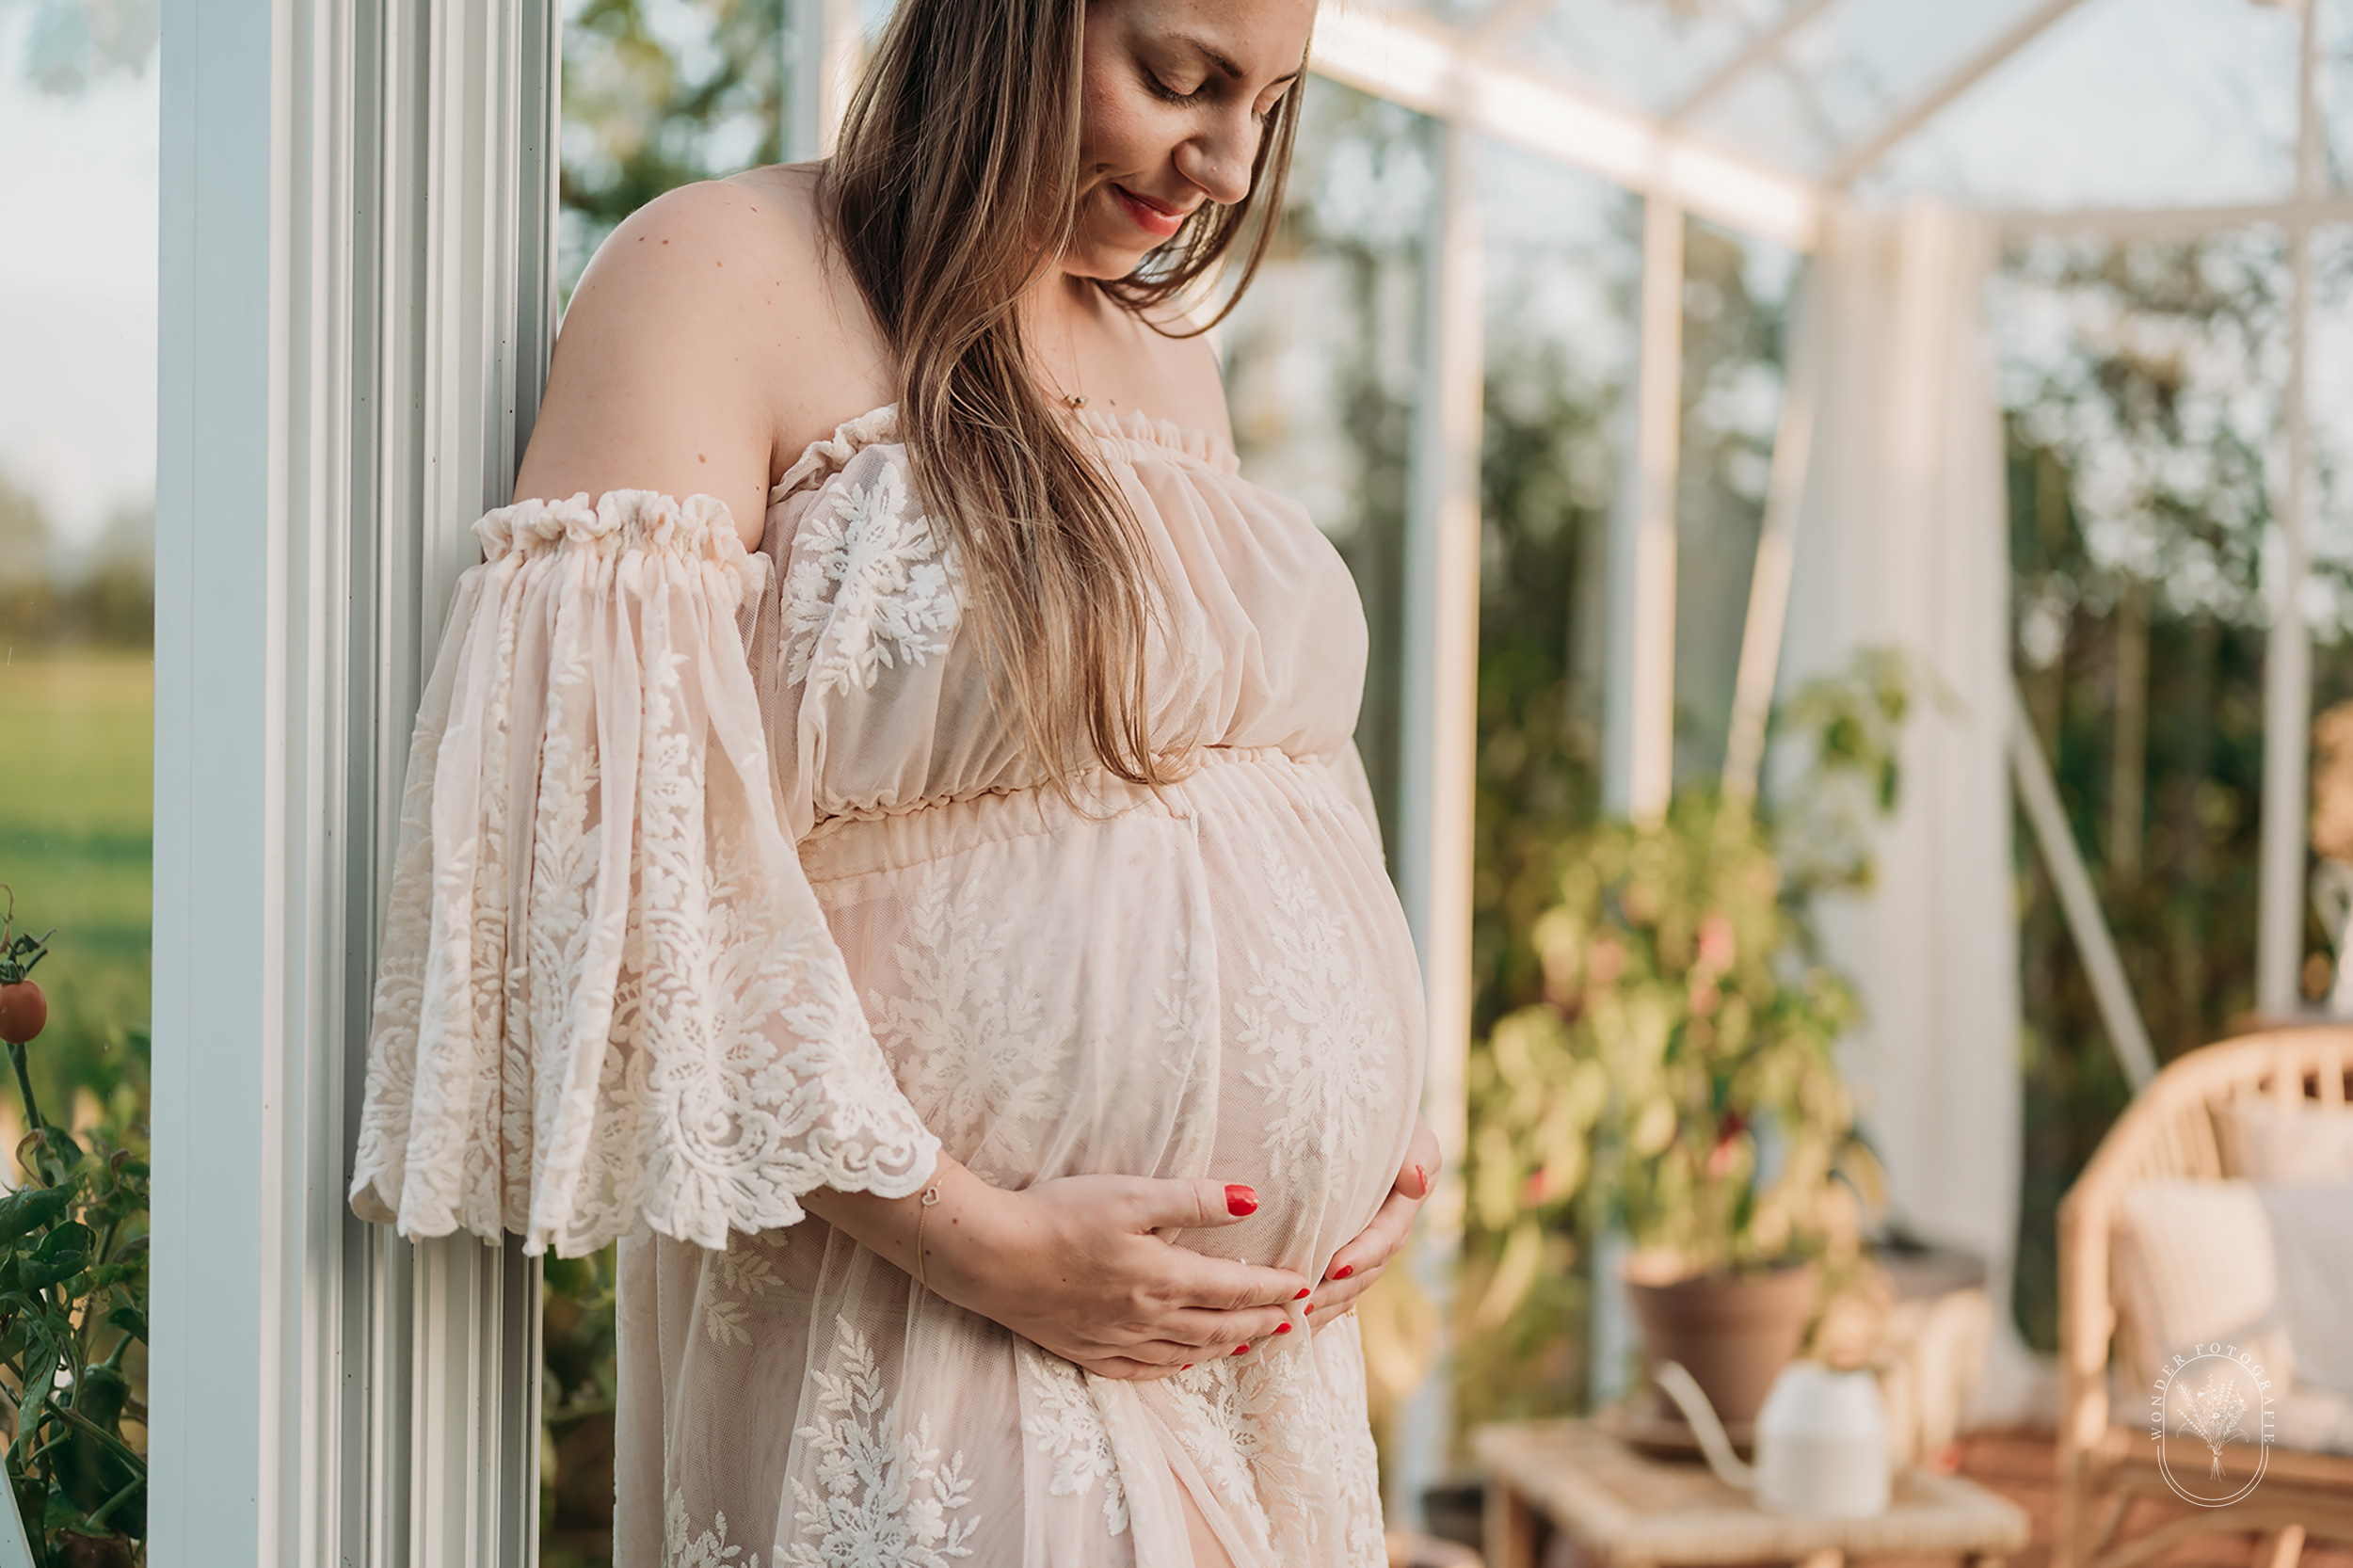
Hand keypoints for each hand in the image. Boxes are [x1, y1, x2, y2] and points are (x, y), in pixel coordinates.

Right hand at [933, 1169, 1311, 1380]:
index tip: (1304, 1286)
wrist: (991, 1256)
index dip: (1274, 1288)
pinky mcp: (1085, 1349)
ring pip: (1186, 1351)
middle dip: (1261, 1322)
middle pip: (1219, 1325)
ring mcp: (1115, 1338)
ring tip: (1251, 1342)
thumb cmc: (1060, 1214)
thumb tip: (1253, 1202)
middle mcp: (1147, 1316)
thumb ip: (1194, 1200)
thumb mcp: (1132, 1194)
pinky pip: (1142, 1369)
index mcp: (1164, 1276)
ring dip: (1225, 1346)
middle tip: (1294, 1321)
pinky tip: (1182, 1362)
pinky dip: (1174, 1366)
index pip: (1235, 1287)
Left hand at [1307, 1120, 1439, 1328]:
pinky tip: (1285, 1323)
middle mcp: (1383, 1237)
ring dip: (1321, 1307)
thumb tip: (1417, 1182)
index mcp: (1401, 1210)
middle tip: (1302, 1304)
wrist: (1362, 1119)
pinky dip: (1313, 1307)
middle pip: (1363, 1275)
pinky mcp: (1339, 1255)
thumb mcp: (1408, 1132)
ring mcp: (1361, 1250)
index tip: (1334, 1266)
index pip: (1384, 1239)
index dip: (1362, 1255)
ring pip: (1346, 1289)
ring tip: (1289, 1318)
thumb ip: (1417, 1154)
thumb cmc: (1385, 1119)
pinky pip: (1330, 1289)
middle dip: (1334, 1292)